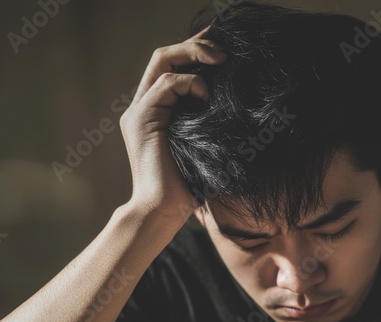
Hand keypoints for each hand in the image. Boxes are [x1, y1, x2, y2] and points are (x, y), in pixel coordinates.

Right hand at [119, 28, 226, 226]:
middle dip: (195, 45)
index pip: (171, 68)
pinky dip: (190, 83)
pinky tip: (207, 97)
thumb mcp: (201, 147)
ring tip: (222, 59)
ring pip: (162, 61)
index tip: (225, 53)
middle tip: (224, 50)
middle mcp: (144, 107)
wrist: (162, 211)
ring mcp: (139, 111)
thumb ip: (206, 124)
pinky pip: (166, 84)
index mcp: (156, 112)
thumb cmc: (186, 187)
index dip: (195, 54)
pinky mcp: (142, 119)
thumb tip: (235, 108)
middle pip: (164, 56)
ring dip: (194, 54)